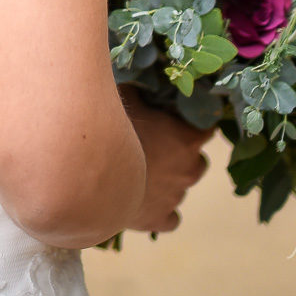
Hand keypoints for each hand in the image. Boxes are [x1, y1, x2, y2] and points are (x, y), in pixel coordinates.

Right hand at [121, 88, 212, 233]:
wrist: (89, 174)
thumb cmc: (110, 130)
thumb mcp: (124, 96)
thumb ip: (141, 90)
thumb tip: (146, 76)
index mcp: (186, 139)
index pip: (206, 127)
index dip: (193, 121)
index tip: (178, 117)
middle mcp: (188, 170)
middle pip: (198, 161)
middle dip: (182, 154)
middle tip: (156, 144)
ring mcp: (175, 197)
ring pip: (182, 188)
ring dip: (169, 180)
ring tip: (143, 171)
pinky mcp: (159, 219)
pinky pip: (170, 218)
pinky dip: (161, 210)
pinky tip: (144, 199)